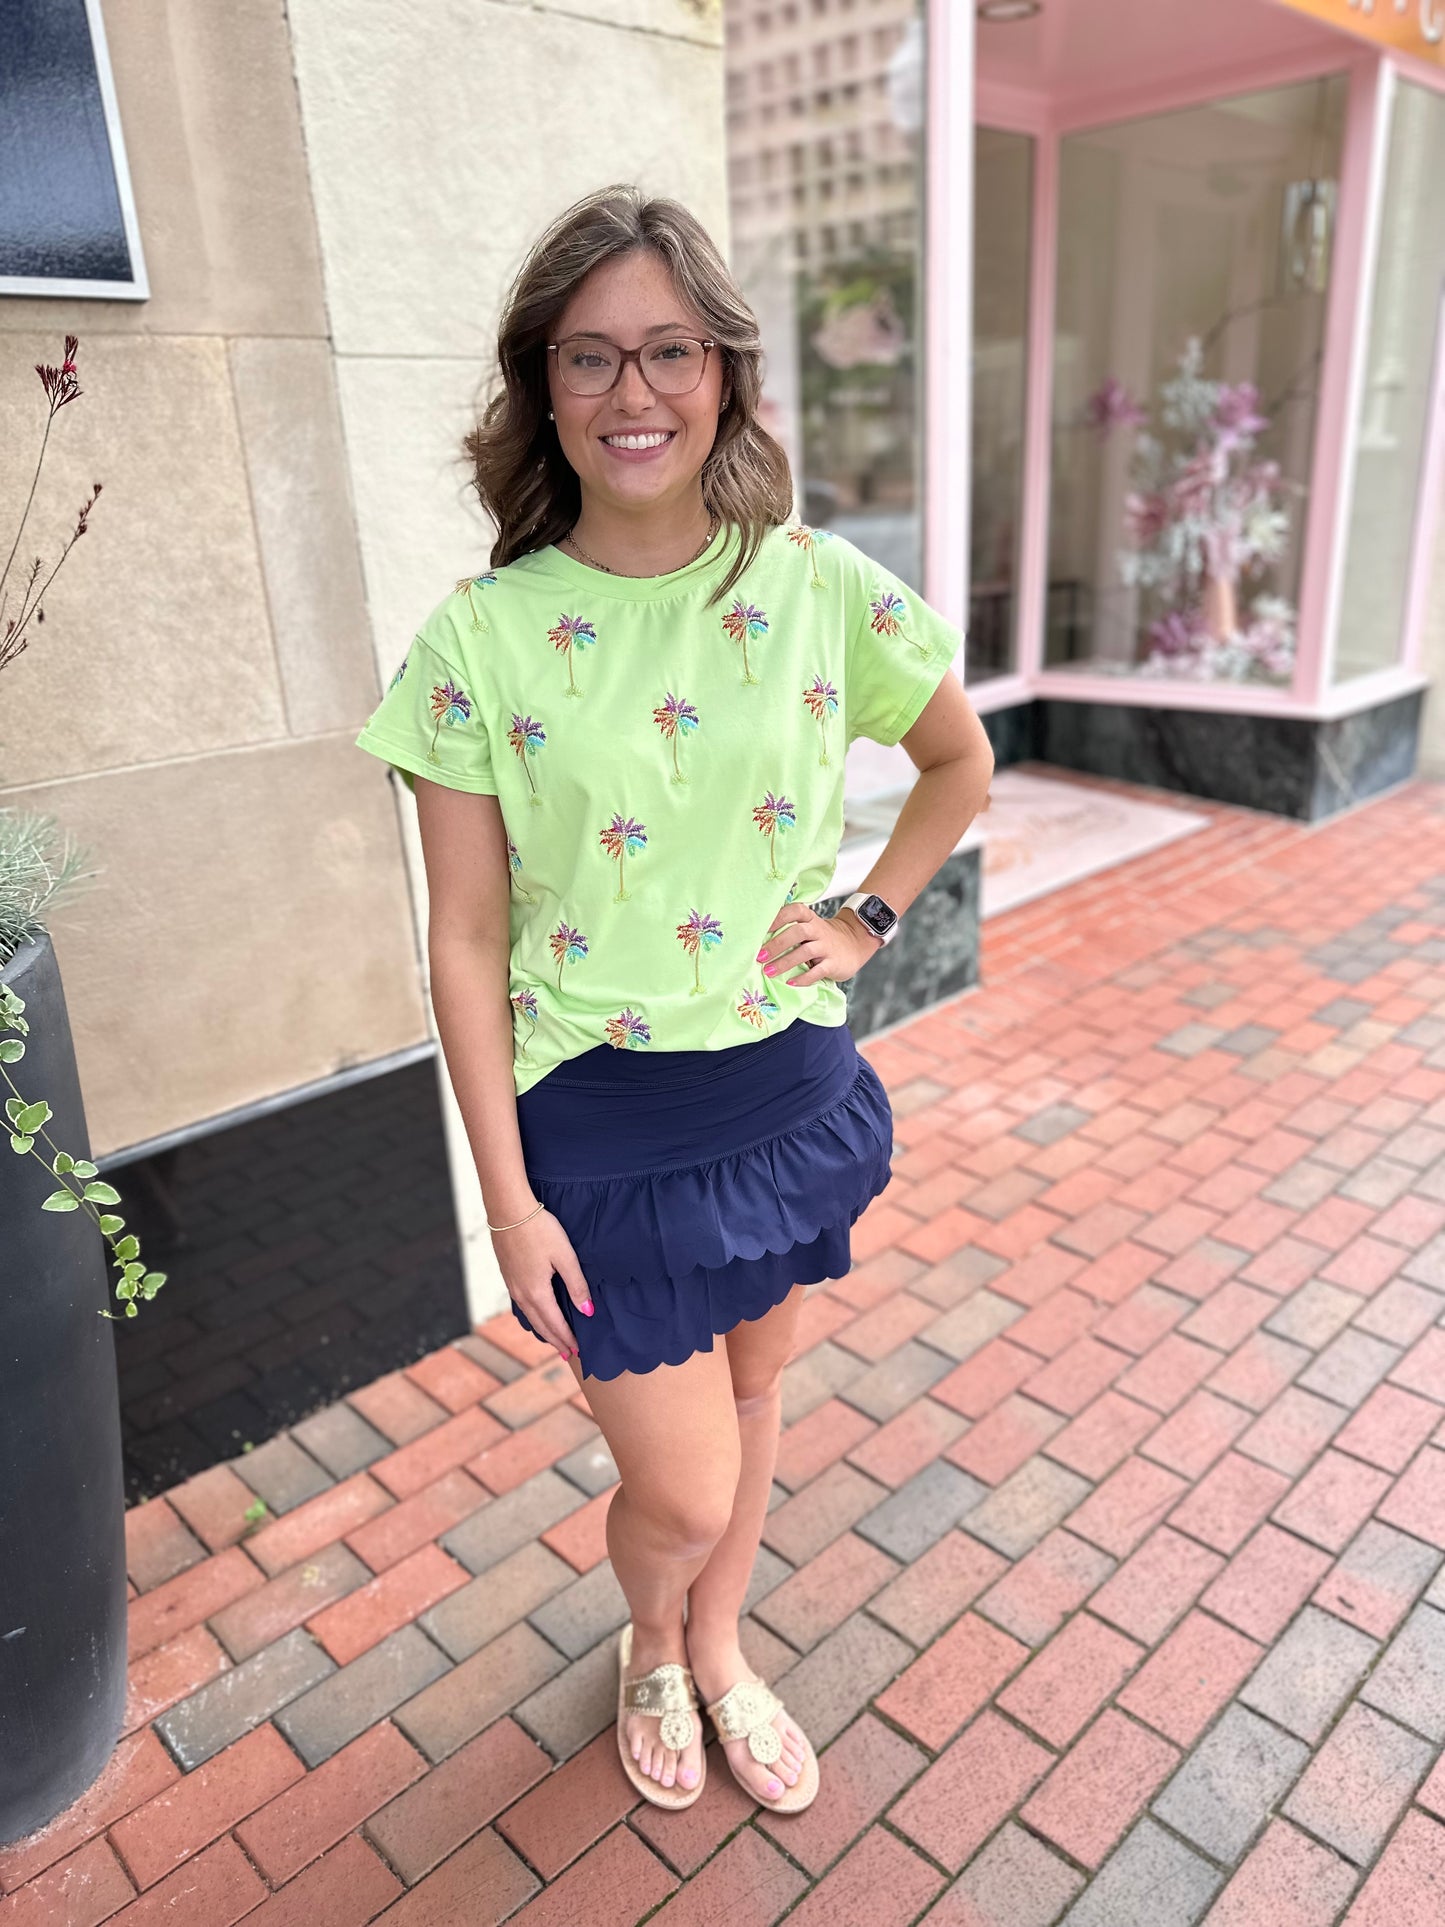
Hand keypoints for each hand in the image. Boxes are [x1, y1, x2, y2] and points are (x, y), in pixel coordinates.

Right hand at [490, 1206, 592, 1360]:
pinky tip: (538, 1313)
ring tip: (554, 1340)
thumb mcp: (564, 1256)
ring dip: (543, 1330)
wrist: (508, 1210)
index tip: (578, 1351)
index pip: (555, 1324)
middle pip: (540, 1325)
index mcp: (537, 1292)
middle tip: (568, 1354)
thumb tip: (587, 1311)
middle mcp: (521, 1293)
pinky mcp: (508, 1275)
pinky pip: (522, 1305)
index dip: (567, 1338)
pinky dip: (533, 1316)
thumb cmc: (539, 1230)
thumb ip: (576, 1285)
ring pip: (530, 1316)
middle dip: (556, 1340)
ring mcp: (512, 1285)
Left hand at [758, 899, 880, 988]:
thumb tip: (756, 938)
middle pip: (798, 932)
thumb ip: (788, 928)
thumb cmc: (820, 937)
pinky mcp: (834, 963)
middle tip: (760, 956)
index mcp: (809, 919)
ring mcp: (827, 947)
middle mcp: (818, 930)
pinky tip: (791, 983)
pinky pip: (818, 971)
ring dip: (785, 962)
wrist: (853, 944)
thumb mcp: (808, 927)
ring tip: (769, 972)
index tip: (761, 929)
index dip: (778, 917)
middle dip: (777, 944)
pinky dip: (804, 978)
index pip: (794, 911)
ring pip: (806, 951)